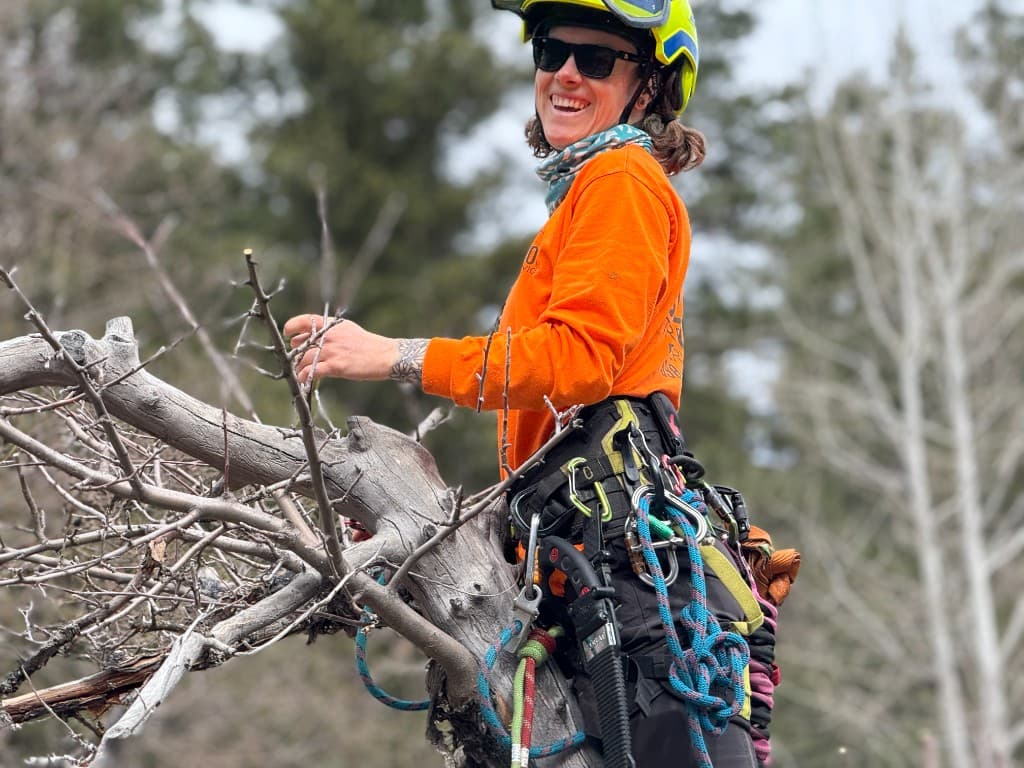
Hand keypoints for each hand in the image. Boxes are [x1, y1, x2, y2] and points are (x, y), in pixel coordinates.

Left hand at [283, 314, 397, 383]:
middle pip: (300, 343)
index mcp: (332, 325)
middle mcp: (329, 336)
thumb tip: (316, 337)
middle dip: (294, 352)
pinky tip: (304, 380)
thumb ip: (331, 331)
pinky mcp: (335, 366)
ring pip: (302, 359)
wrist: (385, 356)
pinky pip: (311, 371)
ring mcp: (331, 351)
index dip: (291, 327)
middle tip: (297, 360)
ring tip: (300, 373)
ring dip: (298, 368)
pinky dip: (304, 377)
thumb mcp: (349, 330)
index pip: (304, 320)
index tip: (287, 334)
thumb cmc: (369, 345)